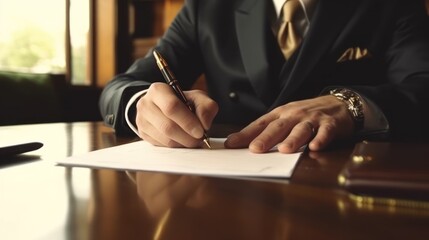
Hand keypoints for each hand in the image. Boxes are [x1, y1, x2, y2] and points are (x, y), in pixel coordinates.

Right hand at [135, 82, 217, 147]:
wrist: (164, 106)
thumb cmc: (182, 101)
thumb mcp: (197, 98)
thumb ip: (206, 107)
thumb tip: (205, 124)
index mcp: (158, 90)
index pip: (171, 107)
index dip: (188, 122)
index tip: (201, 131)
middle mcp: (146, 104)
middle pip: (167, 126)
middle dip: (187, 136)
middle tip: (199, 139)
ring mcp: (141, 120)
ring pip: (165, 139)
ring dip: (183, 143)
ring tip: (193, 140)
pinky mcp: (143, 134)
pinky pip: (162, 145)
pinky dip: (176, 146)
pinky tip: (182, 140)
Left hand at [224, 95, 353, 152]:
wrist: (338, 104)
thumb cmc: (306, 115)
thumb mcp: (285, 119)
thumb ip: (268, 131)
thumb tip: (245, 145)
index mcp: (280, 114)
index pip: (260, 124)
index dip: (245, 134)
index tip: (231, 144)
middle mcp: (294, 115)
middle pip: (278, 127)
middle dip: (266, 138)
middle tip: (255, 149)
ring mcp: (312, 119)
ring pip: (301, 129)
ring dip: (293, 139)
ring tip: (285, 150)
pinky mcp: (331, 124)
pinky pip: (326, 132)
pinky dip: (321, 139)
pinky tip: (315, 147)